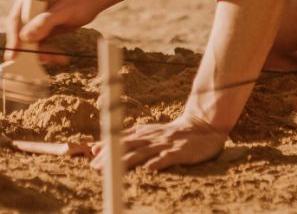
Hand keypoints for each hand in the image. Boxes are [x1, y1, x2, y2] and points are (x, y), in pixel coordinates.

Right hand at [6, 0, 103, 63]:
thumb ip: (45, 22)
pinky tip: (59, 57)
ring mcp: (35, 17)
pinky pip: (40, 42)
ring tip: (57, 59)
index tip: (13, 55)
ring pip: (31, 40)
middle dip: (31, 48)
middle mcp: (28, 6)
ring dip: (42, 52)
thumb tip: (25, 37)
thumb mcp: (63, 11)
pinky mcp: (42, 26)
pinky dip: (48, 51)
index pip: (16, 20)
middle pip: (21, 32)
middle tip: (40, 62)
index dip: (13, 38)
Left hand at [94, 117, 227, 171]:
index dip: (106, 146)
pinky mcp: (180, 151)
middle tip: (95, 166)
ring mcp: (165, 144)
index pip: (120, 139)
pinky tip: (149, 169)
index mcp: (144, 133)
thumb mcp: (150, 133)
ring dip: (126, 161)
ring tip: (113, 171)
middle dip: (110, 156)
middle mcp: (152, 137)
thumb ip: (129, 139)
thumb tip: (101, 148)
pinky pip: (167, 157)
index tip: (92, 154)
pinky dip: (157, 162)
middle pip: (127, 146)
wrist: (204, 126)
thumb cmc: (174, 133)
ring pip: (143, 152)